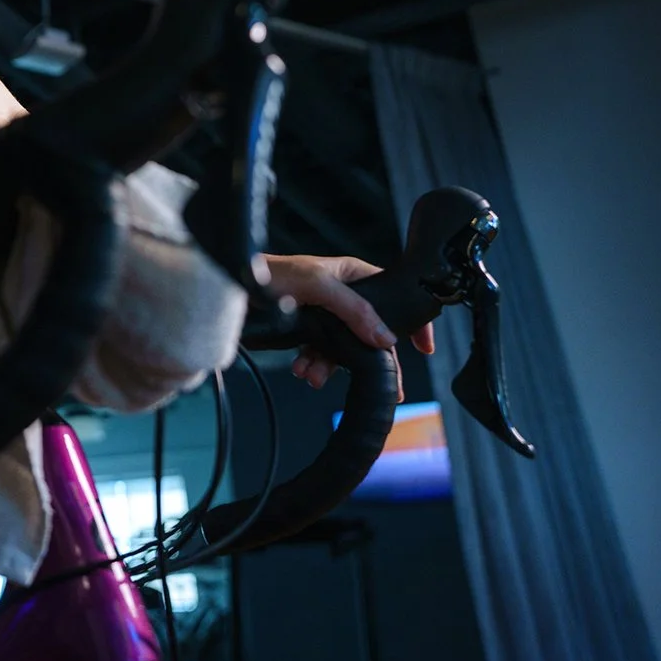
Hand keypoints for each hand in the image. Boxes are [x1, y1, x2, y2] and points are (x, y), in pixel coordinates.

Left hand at [262, 254, 435, 401]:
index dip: (412, 322)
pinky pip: (320, 352)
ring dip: (331, 365)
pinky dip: (314, 364)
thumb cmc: (271, 274)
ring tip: (315, 374)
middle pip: (369, 332)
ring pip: (342, 347)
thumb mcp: (319, 285)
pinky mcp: (306, 329)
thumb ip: (354, 310)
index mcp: (353, 275)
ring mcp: (325, 314)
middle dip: (365, 358)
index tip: (424, 347)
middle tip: (381, 386)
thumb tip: (384, 338)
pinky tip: (303, 370)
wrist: (235, 288)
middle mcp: (343, 294)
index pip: (393, 298)